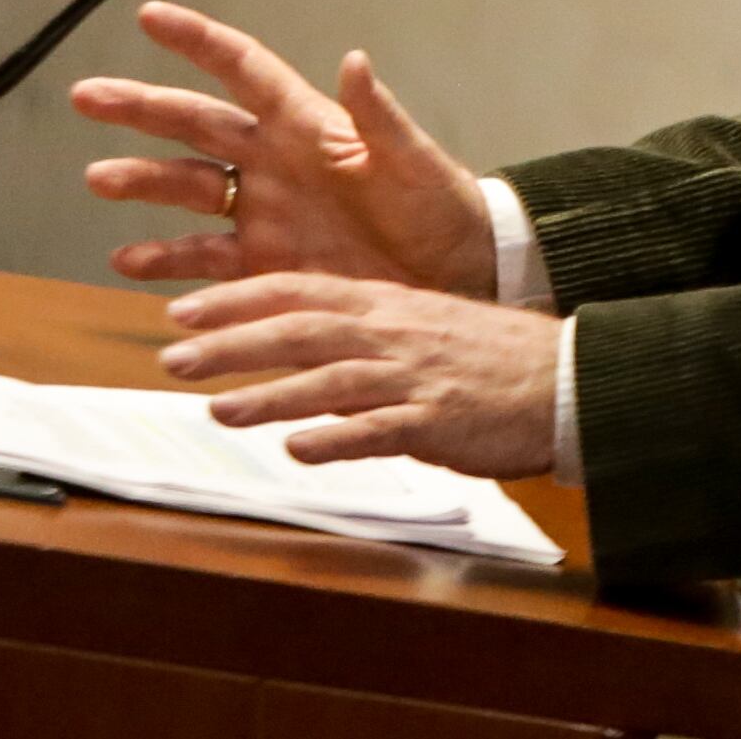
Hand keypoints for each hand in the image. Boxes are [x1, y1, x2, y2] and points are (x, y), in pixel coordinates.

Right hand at [73, 2, 497, 296]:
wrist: (455, 275)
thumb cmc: (441, 206)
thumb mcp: (414, 160)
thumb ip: (379, 116)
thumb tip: (354, 59)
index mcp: (307, 125)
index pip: (242, 69)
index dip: (198, 41)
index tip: (150, 15)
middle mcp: (273, 162)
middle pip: (195, 123)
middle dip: (141, 108)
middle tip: (86, 97)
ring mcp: (264, 213)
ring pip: (187, 188)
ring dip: (142, 181)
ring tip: (99, 177)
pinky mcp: (264, 265)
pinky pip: (203, 260)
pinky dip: (165, 259)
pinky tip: (126, 260)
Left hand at [160, 272, 558, 478]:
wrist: (566, 378)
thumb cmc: (490, 358)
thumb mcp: (419, 329)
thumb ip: (360, 337)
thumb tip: (302, 353)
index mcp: (384, 304)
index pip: (296, 290)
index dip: (236, 299)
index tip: (183, 309)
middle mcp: (390, 332)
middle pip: (299, 330)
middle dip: (232, 342)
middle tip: (175, 356)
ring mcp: (412, 376)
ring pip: (329, 379)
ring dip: (269, 394)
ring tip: (217, 409)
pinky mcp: (437, 420)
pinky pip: (380, 429)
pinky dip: (337, 437)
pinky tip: (298, 450)